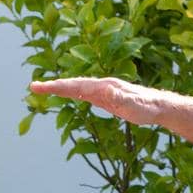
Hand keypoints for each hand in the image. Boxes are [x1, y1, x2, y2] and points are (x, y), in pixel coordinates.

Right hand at [28, 76, 163, 126]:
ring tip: (43, 88)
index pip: (75, 86)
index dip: (57, 86)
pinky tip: (68, 93)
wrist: (159, 106)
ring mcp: (103, 90)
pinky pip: (84, 93)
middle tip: (33, 86)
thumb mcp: (134, 106)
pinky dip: (72, 92)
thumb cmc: (147, 108)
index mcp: (104, 87)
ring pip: (77, 87)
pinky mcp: (106, 98)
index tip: (39, 86)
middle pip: (73, 84)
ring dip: (60, 87)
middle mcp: (101, 85)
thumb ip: (121, 98)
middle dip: (52, 85)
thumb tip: (106, 89)